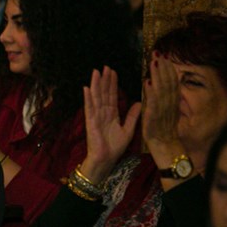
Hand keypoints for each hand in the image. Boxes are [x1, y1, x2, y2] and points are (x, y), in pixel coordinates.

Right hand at [79, 67, 141, 182]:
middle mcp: (102, 113)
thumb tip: (140, 102)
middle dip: (104, 80)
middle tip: (105, 66)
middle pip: (103, 93)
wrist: (106, 160)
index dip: (113, 84)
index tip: (113, 71)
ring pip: (96, 97)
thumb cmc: (115, 148)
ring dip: (96, 84)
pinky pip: (89, 108)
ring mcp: (95, 116)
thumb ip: (133, 116)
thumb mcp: (128, 129)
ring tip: (95, 72)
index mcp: (111, 114)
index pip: (112, 96)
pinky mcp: (91, 122)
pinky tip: (86, 88)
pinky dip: (88, 98)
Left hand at [142, 52, 180, 149]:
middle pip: (167, 81)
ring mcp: (162, 110)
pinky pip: (153, 104)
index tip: (163, 55)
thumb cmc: (161, 127)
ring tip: (154, 62)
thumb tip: (157, 84)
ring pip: (161, 89)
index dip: (167, 68)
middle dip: (162, 67)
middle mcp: (168, 103)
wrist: (164, 145)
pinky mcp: (154, 117)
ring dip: (158, 75)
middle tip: (158, 53)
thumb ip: (160, 97)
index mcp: (170, 100)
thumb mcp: (163, 109)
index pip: (170, 81)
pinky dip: (151, 93)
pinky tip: (148, 83)